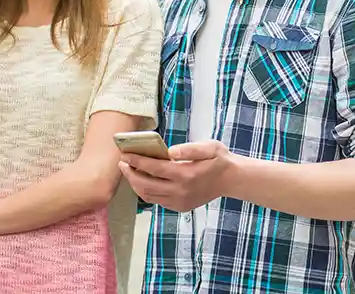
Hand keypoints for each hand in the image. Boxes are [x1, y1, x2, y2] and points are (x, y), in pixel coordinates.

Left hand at [119, 140, 234, 212]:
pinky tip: (144, 181)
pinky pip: (157, 201)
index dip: (137, 161)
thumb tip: (170, 151)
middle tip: (122, 163)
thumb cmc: (219, 160)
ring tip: (130, 171)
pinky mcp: (180, 207)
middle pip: (146, 184)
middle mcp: (180, 191)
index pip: (154, 168)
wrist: (231, 180)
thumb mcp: (209, 147)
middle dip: (131, 173)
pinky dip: (146, 191)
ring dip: (136, 184)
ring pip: (148, 196)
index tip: (125, 155)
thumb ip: (189, 149)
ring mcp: (179, 201)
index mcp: (186, 174)